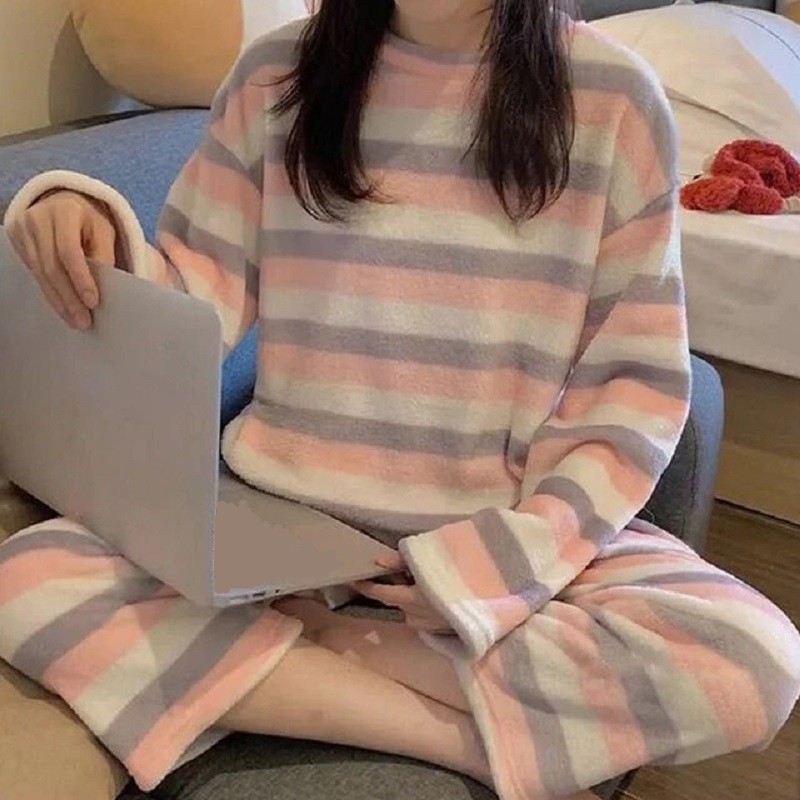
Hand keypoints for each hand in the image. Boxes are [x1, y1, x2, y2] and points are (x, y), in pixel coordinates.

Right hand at [7, 190, 116, 329]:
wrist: (63, 203)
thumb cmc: (89, 221)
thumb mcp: (104, 231)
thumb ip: (104, 255)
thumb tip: (104, 289)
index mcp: (65, 211)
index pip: (70, 251)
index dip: (81, 279)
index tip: (93, 302)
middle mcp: (38, 218)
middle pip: (51, 266)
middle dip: (69, 297)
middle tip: (83, 321)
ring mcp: (23, 229)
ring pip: (39, 272)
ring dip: (58, 301)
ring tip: (74, 320)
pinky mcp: (16, 240)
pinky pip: (33, 272)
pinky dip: (49, 292)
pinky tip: (61, 307)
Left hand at [350, 552, 454, 633]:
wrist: (493, 609)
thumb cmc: (462, 581)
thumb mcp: (432, 565)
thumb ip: (403, 561)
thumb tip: (377, 560)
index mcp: (411, 599)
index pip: (380, 593)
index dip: (364, 585)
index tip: (352, 576)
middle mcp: (414, 617)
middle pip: (394, 599)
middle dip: (389, 585)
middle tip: (391, 568)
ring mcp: (426, 626)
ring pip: (407, 606)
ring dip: (406, 593)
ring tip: (417, 577)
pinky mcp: (437, 630)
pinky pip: (419, 613)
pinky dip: (418, 601)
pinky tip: (430, 591)